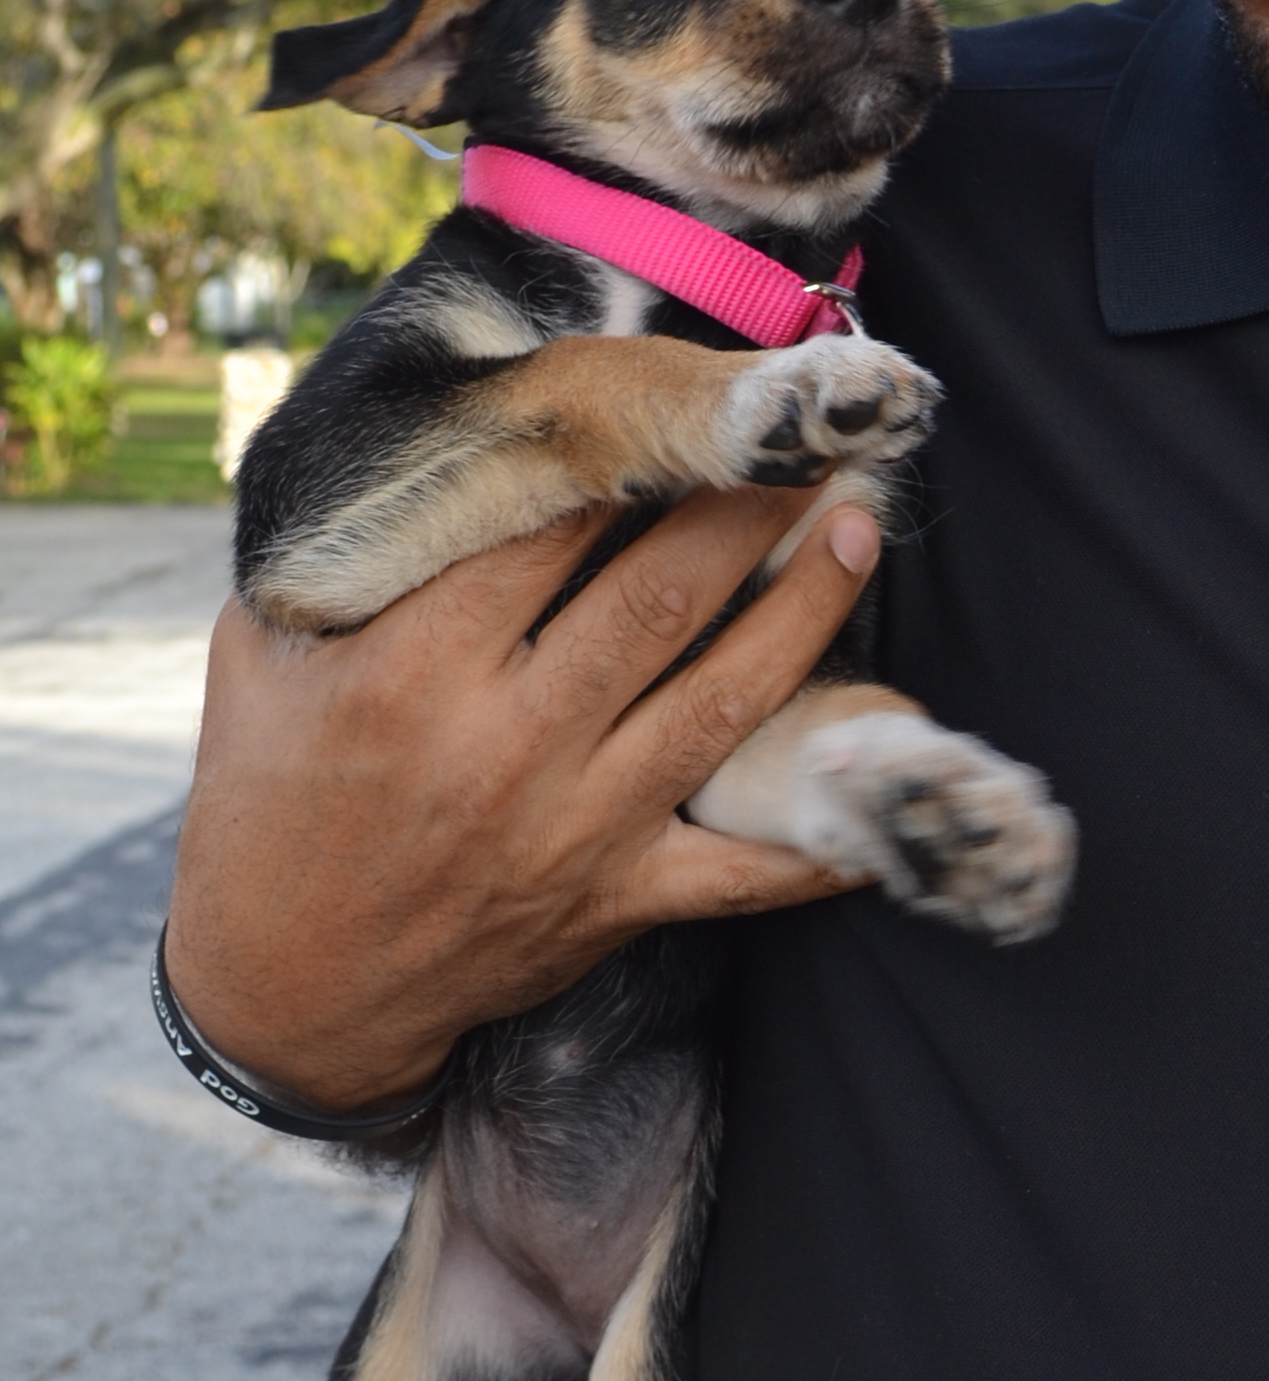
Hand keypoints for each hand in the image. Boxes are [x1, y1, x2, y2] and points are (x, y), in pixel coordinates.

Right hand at [166, 490, 884, 1109]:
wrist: (289, 990)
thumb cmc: (269, 807)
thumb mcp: (263, 663)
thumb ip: (334, 565)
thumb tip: (406, 452)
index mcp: (414, 670)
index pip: (543, 534)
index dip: (621, 454)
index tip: (676, 389)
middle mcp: (509, 744)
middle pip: (656, 599)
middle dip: (741, 508)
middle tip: (802, 435)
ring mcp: (577, 829)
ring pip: (721, 703)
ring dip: (803, 612)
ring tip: (853, 529)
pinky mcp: (619, 901)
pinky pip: (747, 870)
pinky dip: (827, 832)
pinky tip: (893, 761)